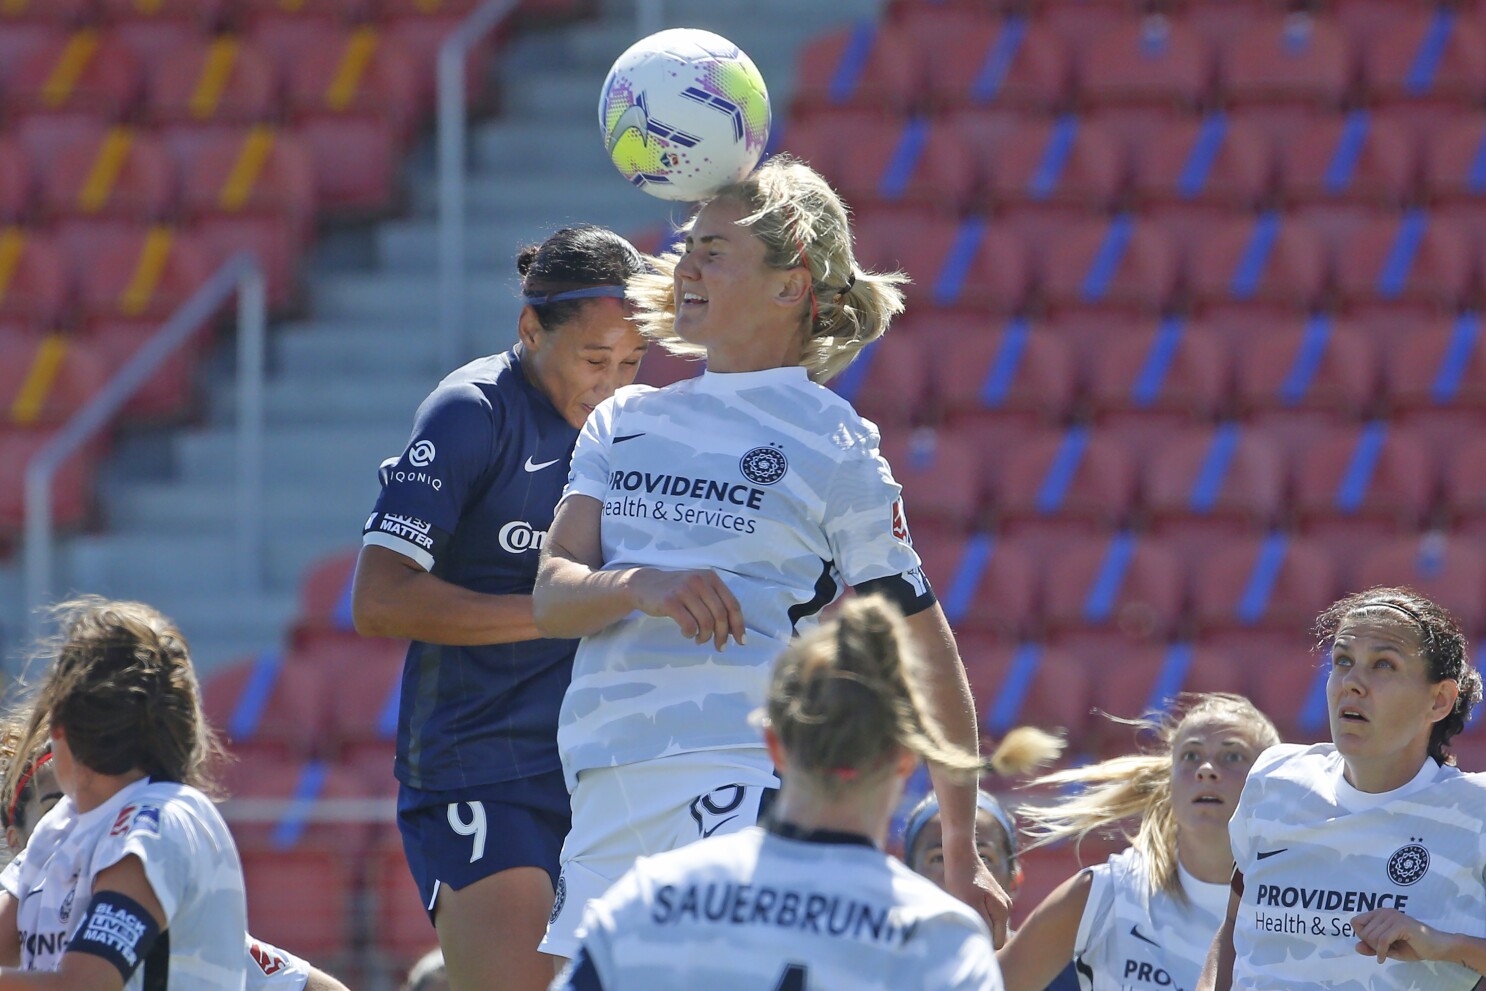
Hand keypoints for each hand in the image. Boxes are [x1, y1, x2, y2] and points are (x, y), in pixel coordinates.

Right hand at [626, 567, 745, 650]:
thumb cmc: (676, 591)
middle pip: (720, 615)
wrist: (644, 584)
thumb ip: (716, 604)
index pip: (732, 604)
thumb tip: (734, 630)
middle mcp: (699, 581)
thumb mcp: (699, 589)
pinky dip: (691, 634)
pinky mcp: (670, 601)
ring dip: (706, 636)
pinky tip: (687, 633)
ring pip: (706, 621)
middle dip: (723, 635)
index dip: (739, 625)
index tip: (741, 641)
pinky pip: (689, 625)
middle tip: (720, 647)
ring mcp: (684, 590)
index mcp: (711, 578)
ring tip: (700, 640)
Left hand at [943, 850, 1009, 948]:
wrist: (961, 854)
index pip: (997, 943)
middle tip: (964, 920)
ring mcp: (1002, 902)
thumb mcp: (969, 903)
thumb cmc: (961, 878)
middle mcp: (1007, 908)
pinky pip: (989, 916)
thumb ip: (983, 924)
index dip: (982, 942)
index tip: (967, 930)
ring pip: (992, 926)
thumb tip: (990, 943)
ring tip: (965, 910)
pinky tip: (967, 904)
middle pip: (996, 935)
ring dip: (979, 923)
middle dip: (981, 932)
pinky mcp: (994, 898)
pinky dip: (979, 915)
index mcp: (1003, 911)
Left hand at [1352, 908, 1448, 963]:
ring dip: (1377, 949)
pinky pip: (1382, 940)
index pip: (1355, 922)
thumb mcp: (1388, 948)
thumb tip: (1356, 947)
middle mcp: (1385, 912)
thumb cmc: (1413, 946)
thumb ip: (1371, 947)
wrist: (1437, 947)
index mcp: (1380, 913)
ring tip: (1388, 952)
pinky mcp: (1401, 925)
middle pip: (1362, 931)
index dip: (1361, 936)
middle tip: (1384, 950)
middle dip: (1370, 945)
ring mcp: (1393, 917)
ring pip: (1371, 936)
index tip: (1372, 945)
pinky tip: (1384, 958)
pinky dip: (1381, 952)